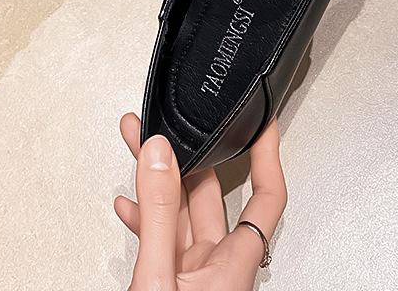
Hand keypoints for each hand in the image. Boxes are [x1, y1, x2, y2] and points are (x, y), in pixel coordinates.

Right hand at [115, 113, 286, 290]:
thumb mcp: (158, 278)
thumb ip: (159, 217)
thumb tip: (159, 156)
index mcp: (234, 266)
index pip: (266, 196)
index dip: (267, 154)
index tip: (262, 122)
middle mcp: (221, 269)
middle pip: (211, 197)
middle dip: (186, 155)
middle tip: (164, 127)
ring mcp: (196, 277)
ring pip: (181, 214)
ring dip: (157, 180)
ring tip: (138, 146)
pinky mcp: (172, 285)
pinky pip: (162, 240)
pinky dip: (145, 218)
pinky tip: (130, 203)